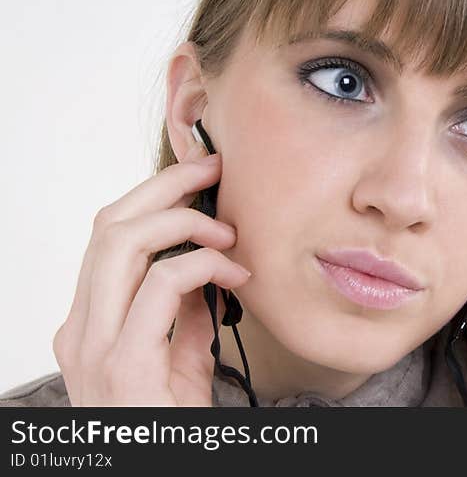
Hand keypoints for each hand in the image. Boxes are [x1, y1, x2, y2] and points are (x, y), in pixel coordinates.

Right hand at [52, 143, 250, 405]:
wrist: (163, 472)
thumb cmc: (170, 426)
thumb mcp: (181, 360)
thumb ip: (185, 314)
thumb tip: (209, 268)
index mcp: (89, 323)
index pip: (108, 237)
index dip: (153, 197)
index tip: (200, 178)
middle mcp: (80, 329)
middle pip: (108, 225)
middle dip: (164, 187)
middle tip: (213, 171)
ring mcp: (94, 347)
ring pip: (121, 243)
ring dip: (182, 221)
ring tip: (227, 231)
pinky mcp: (123, 366)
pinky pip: (160, 286)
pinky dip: (202, 265)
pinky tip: (234, 274)